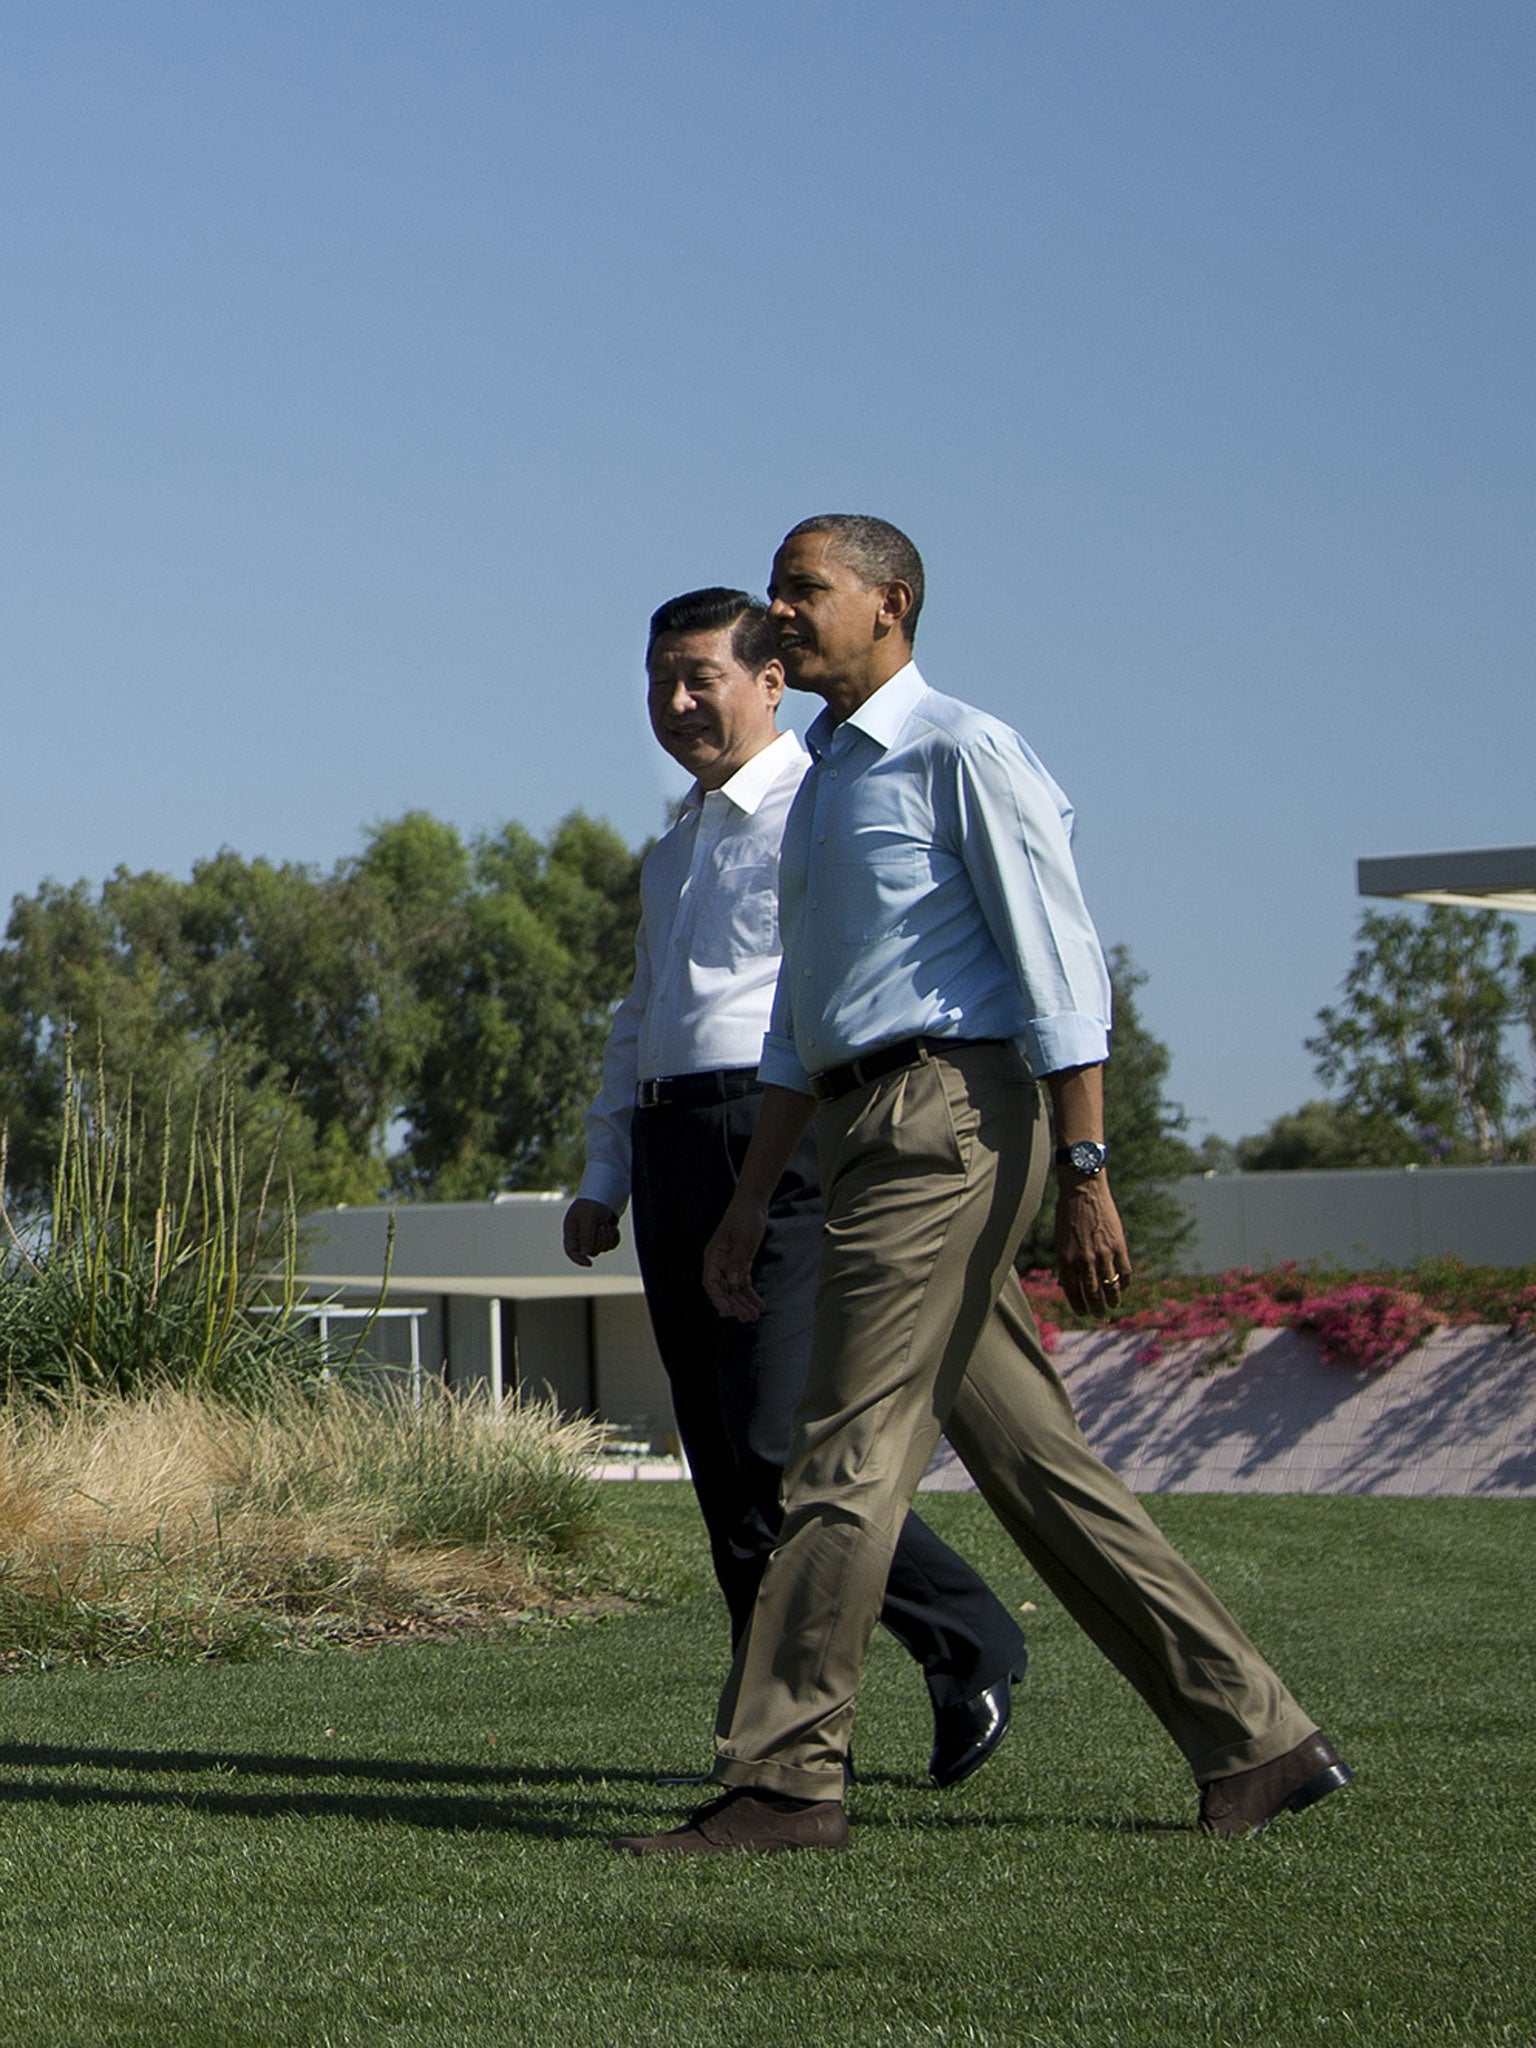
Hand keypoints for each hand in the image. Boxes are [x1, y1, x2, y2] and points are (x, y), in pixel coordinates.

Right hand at [563, 1198, 620, 1266]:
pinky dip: (614, 1237)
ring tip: (606, 1223)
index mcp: (571, 1231)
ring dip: (607, 1236)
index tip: (589, 1263)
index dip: (578, 1260)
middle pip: (591, 1251)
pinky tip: (613, 1226)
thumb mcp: (588, 1217)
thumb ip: (586, 1236)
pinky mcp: (605, 1236)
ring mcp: (593, 1237)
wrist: (606, 1193)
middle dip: (600, 1240)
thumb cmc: (593, 1203)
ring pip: (602, 1249)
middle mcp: (581, 1236)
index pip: (571, 1251)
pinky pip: (611, 1245)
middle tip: (602, 1226)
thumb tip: (586, 1254)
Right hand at [702, 1195, 769, 1322]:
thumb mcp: (743, 1239)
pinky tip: (760, 1304)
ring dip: (743, 1303)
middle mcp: (718, 1262)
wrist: (753, 1204)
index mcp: (713, 1256)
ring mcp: (729, 1264)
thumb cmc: (745, 1218)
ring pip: (734, 1289)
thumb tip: (731, 1283)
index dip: (718, 1298)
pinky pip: (743, 1283)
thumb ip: (737, 1261)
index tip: (727, 1311)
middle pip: (723, 1289)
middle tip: (748, 1318)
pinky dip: (750, 1294)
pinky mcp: (740, 1263)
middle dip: (735, 1305)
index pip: (711, 1282)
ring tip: (755, 1315)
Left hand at [1054, 1175, 1131, 1315]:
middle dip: (1096, 1309)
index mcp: (1066, 1259)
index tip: (1082, 1313)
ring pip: (1110, 1287)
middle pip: (1092, 1294)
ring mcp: (1102, 1253)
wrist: (1083, 1190)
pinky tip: (1123, 1287)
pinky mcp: (1118, 1246)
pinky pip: (1125, 1272)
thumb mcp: (1060, 1239)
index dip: (1078, 1306)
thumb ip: (1065, 1262)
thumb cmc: (1068, 1214)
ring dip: (1112, 1300)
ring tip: (1113, 1306)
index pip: (1072, 1292)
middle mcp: (1083, 1260)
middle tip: (1099, 1315)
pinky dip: (1124, 1283)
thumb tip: (1067, 1284)